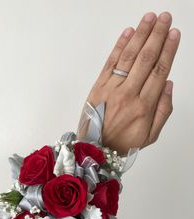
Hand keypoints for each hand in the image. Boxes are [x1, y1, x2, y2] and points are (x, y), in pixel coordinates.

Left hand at [77, 11, 180, 156]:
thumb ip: (163, 111)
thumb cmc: (124, 143)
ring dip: (140, 35)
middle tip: (165, 18)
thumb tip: (169, 84)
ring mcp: (111, 89)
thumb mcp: (150, 135)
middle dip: (157, 35)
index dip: (168, 50)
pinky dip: (119, 46)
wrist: (95, 149)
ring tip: (149, 19)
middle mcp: (128, 94)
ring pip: (128, 57)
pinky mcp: (98, 87)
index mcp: (144, 107)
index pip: (159, 71)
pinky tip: (128, 33)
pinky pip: (110, 63)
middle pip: (146, 59)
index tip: (174, 34)